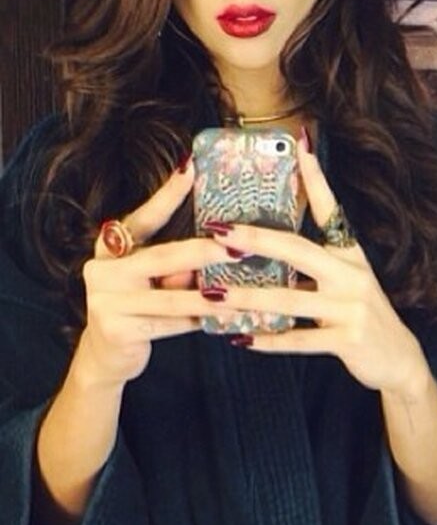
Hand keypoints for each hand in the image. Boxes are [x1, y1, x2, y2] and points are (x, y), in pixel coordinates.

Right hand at [78, 162, 237, 387]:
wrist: (106, 356)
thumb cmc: (139, 309)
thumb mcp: (153, 282)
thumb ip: (175, 268)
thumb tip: (216, 252)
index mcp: (111, 249)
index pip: (142, 218)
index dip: (166, 194)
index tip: (190, 168)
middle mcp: (103, 269)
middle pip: (161, 257)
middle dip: (203, 253)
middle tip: (238, 248)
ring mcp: (106, 300)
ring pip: (171, 297)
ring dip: (212, 296)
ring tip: (246, 294)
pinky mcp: (117, 329)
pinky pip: (171, 324)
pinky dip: (201, 322)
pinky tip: (229, 320)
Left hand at [208, 139, 431, 399]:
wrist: (399, 359)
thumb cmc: (363, 315)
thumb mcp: (348, 281)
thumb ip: (315, 264)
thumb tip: (266, 247)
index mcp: (350, 254)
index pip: (330, 208)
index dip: (315, 177)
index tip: (298, 142)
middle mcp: (352, 275)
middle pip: (299, 250)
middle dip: (255, 239)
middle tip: (217, 231)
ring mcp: (352, 307)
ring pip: (290, 299)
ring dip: (247, 297)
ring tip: (212, 295)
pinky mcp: (348, 339)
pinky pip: (300, 339)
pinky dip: (270, 341)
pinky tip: (242, 339)